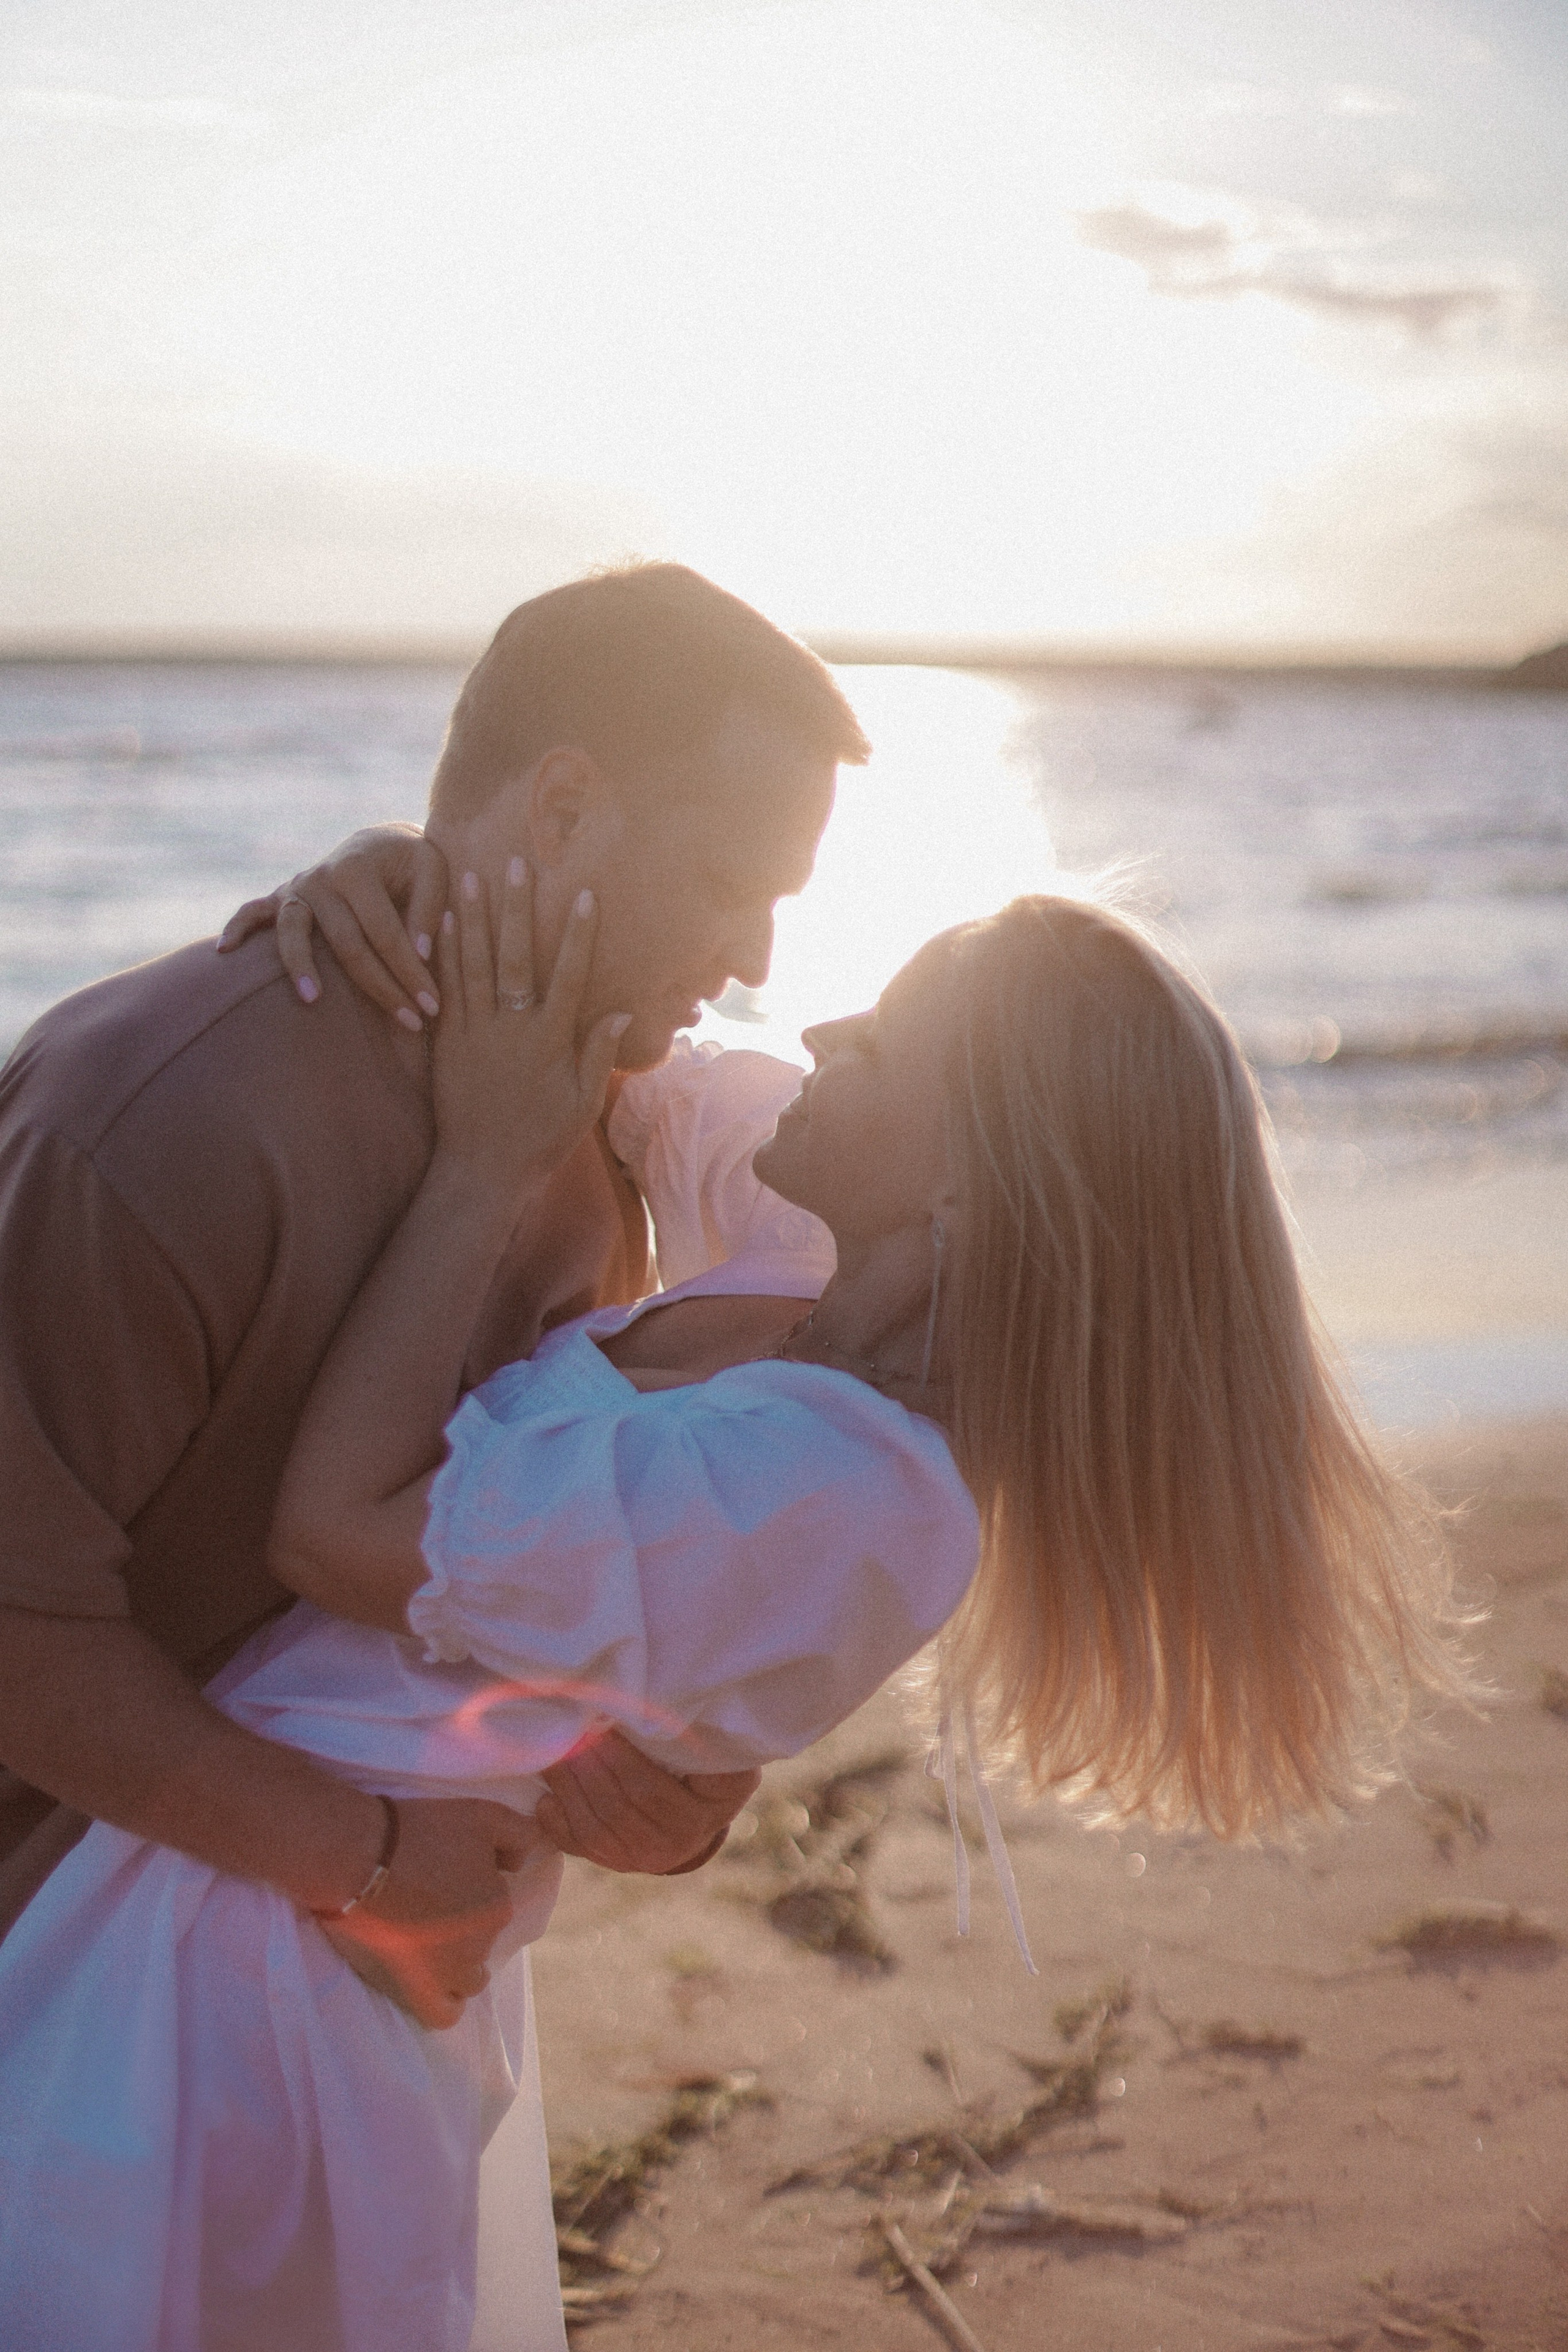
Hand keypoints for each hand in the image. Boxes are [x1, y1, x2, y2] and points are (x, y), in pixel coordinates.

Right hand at [217, 823, 448, 1030]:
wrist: (382, 843)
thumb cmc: (413, 862)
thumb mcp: (435, 872)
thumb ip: (429, 911)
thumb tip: (417, 954)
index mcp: (359, 870)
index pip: (385, 933)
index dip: (410, 973)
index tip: (431, 1007)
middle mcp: (321, 877)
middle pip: (346, 943)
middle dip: (381, 987)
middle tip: (410, 1022)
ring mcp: (297, 888)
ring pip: (293, 931)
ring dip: (300, 966)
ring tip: (312, 999)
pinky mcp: (282, 896)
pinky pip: (252, 912)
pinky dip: (237, 928)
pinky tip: (224, 952)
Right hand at [317, 1795, 538, 2029]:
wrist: (361, 1856)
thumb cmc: (423, 1831)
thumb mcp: (485, 1815)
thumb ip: (519, 1835)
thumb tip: (521, 1863)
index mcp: (497, 1908)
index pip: (495, 1907)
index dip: (473, 1889)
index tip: (444, 1875)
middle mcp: (479, 1947)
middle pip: (481, 1944)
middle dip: (464, 1928)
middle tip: (431, 1904)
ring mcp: (447, 1973)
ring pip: (468, 1981)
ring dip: (456, 1965)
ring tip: (426, 1940)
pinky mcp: (414, 1989)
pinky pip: (443, 2015)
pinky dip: (442, 2002)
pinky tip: (428, 1980)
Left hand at [431, 861, 628, 1196]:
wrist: (482, 1170)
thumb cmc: (541, 1140)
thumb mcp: (583, 1104)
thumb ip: (598, 1056)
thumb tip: (619, 1011)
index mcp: (550, 1041)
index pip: (569, 976)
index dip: (578, 934)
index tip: (586, 895)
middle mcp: (511, 1028)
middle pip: (516, 957)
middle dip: (517, 908)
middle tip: (516, 864)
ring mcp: (474, 1032)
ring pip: (474, 964)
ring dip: (474, 917)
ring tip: (470, 875)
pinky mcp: (446, 1041)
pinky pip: (445, 989)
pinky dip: (444, 954)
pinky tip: (443, 922)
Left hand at [536, 1726, 760, 1874]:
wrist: (700, 1808)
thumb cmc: (706, 1759)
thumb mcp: (718, 1743)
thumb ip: (697, 1731)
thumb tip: (655, 1705)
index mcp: (715, 1803)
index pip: (663, 1785)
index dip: (626, 1760)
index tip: (601, 1727)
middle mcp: (686, 1839)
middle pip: (627, 1802)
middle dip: (592, 1765)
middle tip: (567, 1732)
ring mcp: (651, 1858)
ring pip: (600, 1826)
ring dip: (570, 1788)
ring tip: (553, 1754)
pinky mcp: (621, 1863)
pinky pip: (585, 1847)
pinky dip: (560, 1825)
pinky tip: (546, 1800)